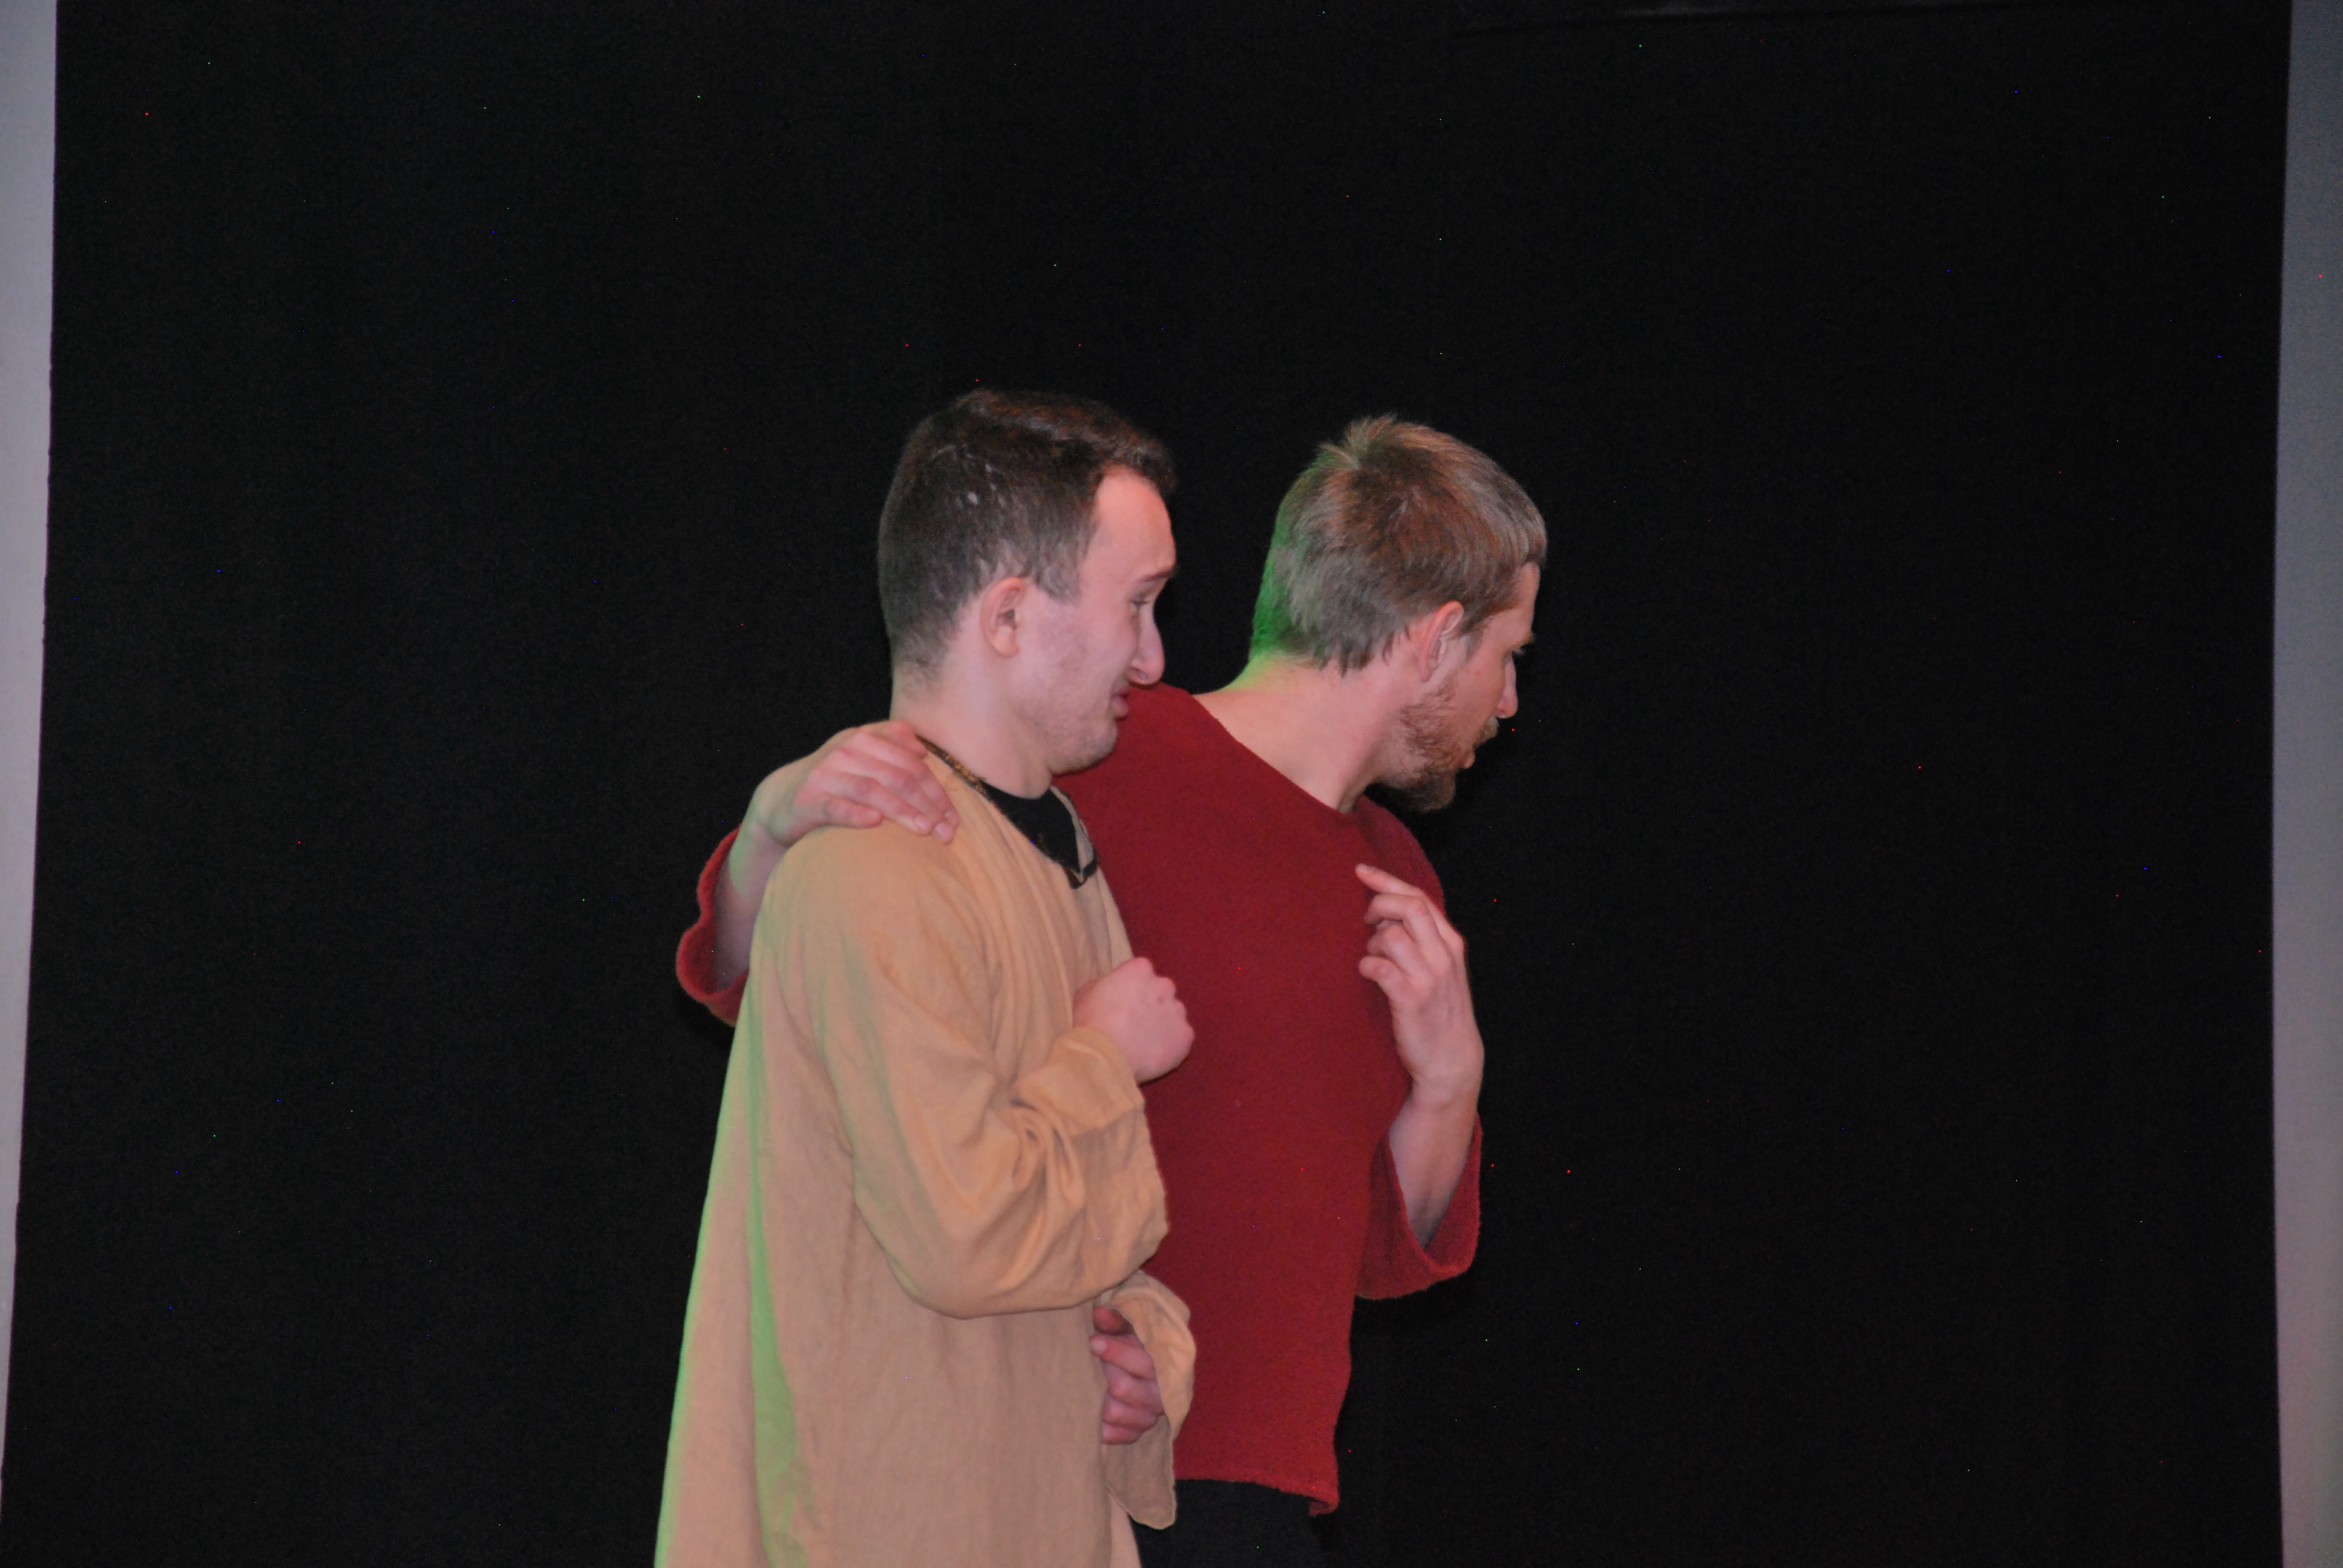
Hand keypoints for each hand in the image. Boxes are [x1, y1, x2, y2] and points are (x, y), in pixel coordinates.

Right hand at [749, 719, 958, 850]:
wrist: (783, 797)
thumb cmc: (836, 780)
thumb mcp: (863, 756)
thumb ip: (891, 744)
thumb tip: (923, 749)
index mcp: (866, 738)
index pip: (912, 763)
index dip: (937, 791)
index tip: (953, 819)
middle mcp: (846, 750)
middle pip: (898, 776)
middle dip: (927, 805)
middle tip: (945, 832)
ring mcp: (826, 774)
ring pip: (871, 789)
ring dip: (902, 811)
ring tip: (924, 830)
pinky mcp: (808, 799)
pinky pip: (836, 807)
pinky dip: (856, 813)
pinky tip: (875, 823)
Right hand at [1072, 957, 1192, 1083]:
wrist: (1105, 1056)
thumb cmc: (1091, 1023)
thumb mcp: (1086, 993)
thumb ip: (1105, 983)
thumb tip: (1112, 987)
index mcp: (1140, 969)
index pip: (1141, 972)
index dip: (1131, 988)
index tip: (1122, 1002)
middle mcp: (1164, 985)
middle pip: (1161, 991)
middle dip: (1151, 1003)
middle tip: (1134, 1022)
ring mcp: (1178, 1011)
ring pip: (1173, 1014)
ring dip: (1162, 1023)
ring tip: (1144, 1042)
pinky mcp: (1185, 1036)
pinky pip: (1180, 1037)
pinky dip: (1171, 1044)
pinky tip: (1153, 1054)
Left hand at [1091, 1305, 1164, 1444]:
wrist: (1149, 1375)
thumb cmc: (1133, 1348)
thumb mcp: (1129, 1330)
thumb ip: (1116, 1321)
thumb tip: (1098, 1313)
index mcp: (1162, 1367)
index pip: (1141, 1363)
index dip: (1115, 1351)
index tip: (1093, 1341)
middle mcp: (1159, 1395)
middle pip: (1123, 1388)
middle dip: (1102, 1373)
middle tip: (1089, 1363)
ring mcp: (1148, 1417)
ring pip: (1114, 1412)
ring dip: (1096, 1398)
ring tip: (1086, 1385)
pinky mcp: (1136, 1433)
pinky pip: (1116, 1435)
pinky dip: (1101, 1426)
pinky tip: (1090, 1412)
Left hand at [1355, 863, 1482, 1100]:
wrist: (1451, 1059)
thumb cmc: (1439, 1010)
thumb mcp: (1441, 968)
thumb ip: (1422, 939)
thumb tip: (1385, 910)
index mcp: (1451, 942)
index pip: (1419, 897)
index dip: (1387, 879)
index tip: (1361, 870)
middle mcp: (1443, 955)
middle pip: (1408, 906)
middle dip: (1378, 904)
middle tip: (1365, 920)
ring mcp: (1429, 977)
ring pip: (1391, 935)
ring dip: (1372, 942)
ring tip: (1373, 958)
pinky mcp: (1411, 1000)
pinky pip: (1379, 968)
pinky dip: (1367, 966)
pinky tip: (1368, 973)